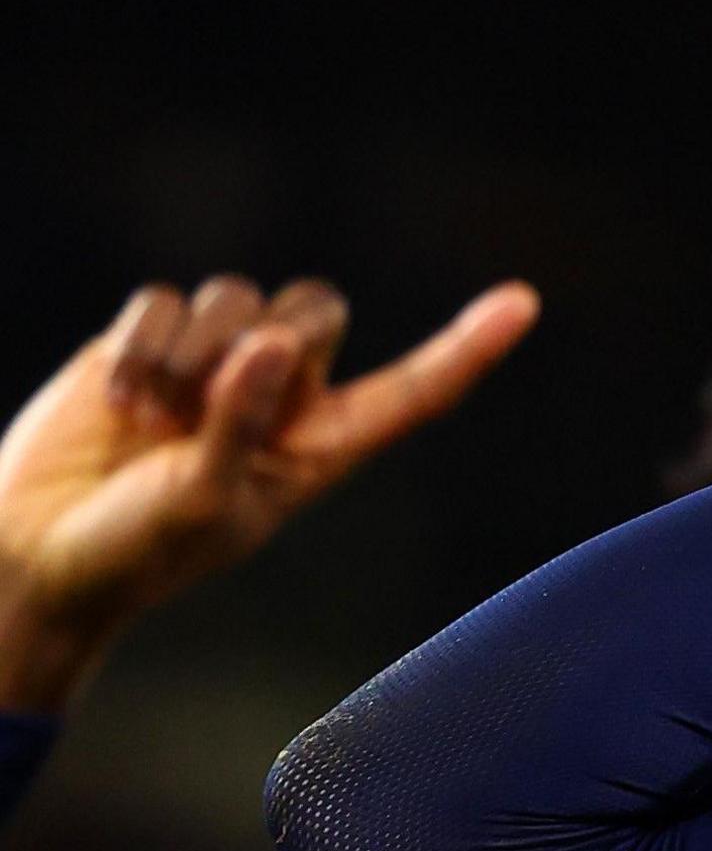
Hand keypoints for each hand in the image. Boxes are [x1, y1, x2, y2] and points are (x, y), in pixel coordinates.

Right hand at [0, 276, 538, 712]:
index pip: (413, 391)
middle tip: (205, 406)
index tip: (525, 301)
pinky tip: (119, 400)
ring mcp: (214, 365)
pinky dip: (143, 345)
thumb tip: (270, 346)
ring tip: (150, 419)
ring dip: (191, 353)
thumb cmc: (136, 552)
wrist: (38, 549)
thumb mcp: (205, 505)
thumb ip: (242, 426)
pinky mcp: (147, 344)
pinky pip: (167, 301)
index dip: (467, 347)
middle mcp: (281, 398)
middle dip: (268, 337)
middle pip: (317, 311)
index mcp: (321, 449)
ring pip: (239, 299)